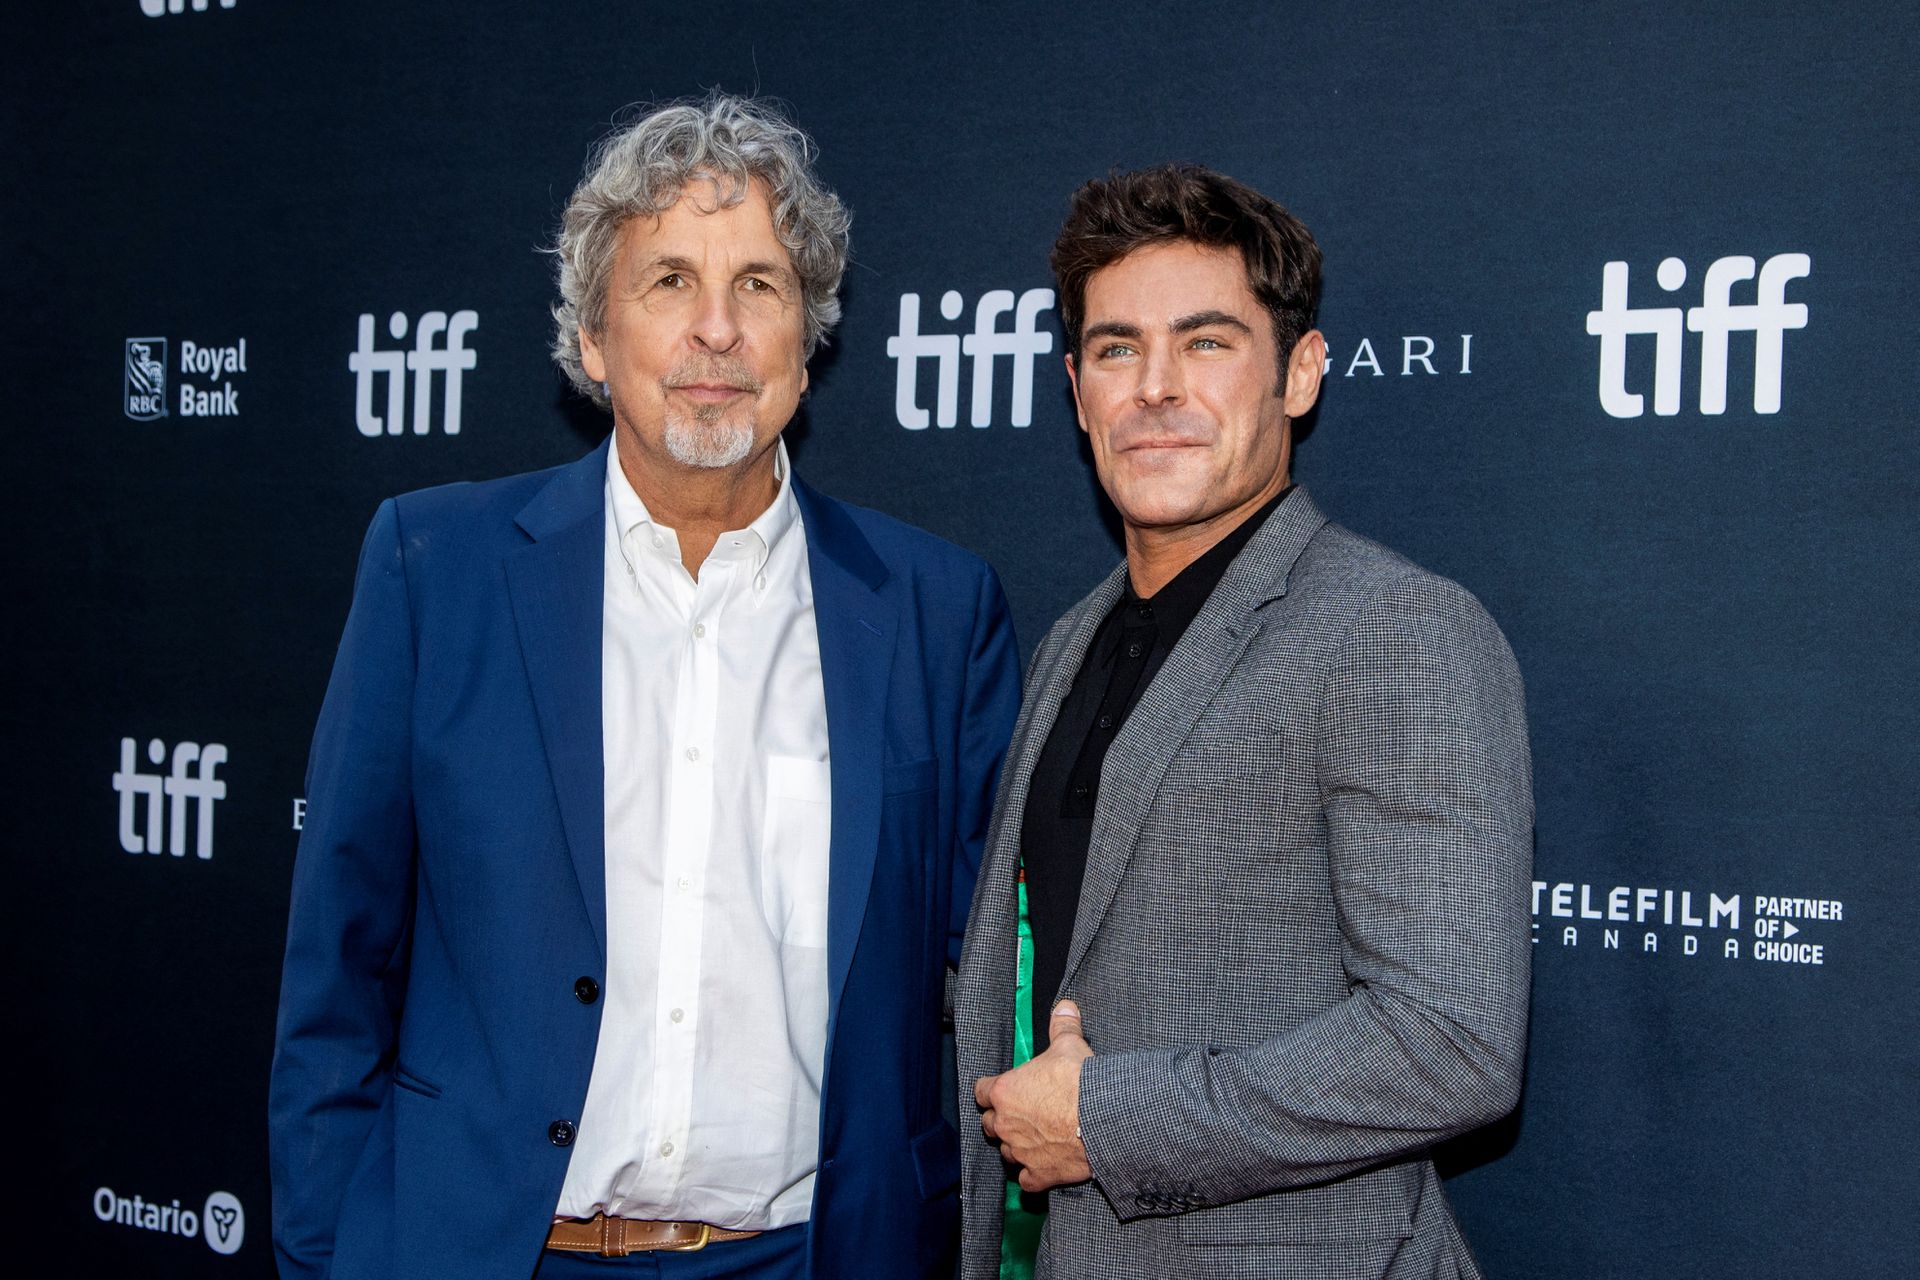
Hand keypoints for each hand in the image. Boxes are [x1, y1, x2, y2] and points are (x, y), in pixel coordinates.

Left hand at [974, 1000, 1094, 1190]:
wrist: (1104, 1119)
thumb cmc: (1081, 1082)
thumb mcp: (1070, 1045)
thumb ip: (1062, 1025)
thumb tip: (1065, 1006)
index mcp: (1005, 1091)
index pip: (982, 1091)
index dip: (991, 1089)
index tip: (1001, 1088)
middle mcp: (1006, 1124)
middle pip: (990, 1123)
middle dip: (1002, 1118)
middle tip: (1022, 1112)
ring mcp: (1021, 1152)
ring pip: (1006, 1151)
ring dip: (1016, 1145)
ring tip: (1035, 1137)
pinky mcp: (1039, 1174)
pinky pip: (1026, 1180)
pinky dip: (1032, 1174)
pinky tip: (1043, 1165)